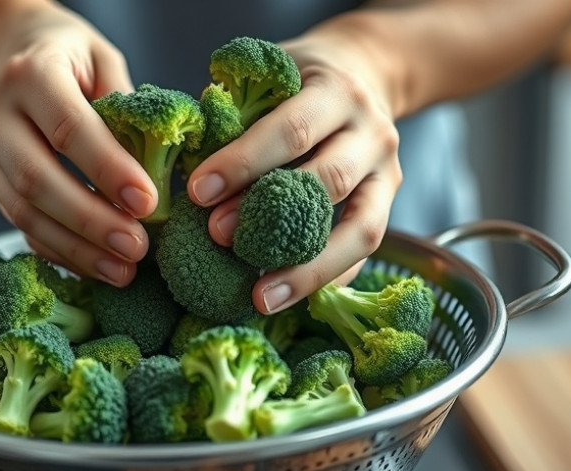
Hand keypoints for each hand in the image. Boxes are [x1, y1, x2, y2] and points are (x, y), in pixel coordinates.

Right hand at [0, 0, 156, 285]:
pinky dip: (56, 248)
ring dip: (75, 248)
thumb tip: (156, 175)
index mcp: (31, 74)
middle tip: (137, 249)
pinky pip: (16, 222)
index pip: (69, 130)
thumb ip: (125, 110)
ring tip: (121, 270)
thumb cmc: (64, 53)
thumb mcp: (101, 59)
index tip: (148, 205)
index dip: (109, 172)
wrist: (0, 46)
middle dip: (91, 222)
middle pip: (38, 180)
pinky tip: (92, 264)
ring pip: (23, 211)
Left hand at [186, 21, 402, 313]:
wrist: (365, 72)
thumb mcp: (269, 75)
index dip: (244, 163)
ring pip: (359, 229)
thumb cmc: (298, 79)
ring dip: (305, 268)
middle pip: (326, 181)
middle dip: (268, 216)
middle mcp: (371, 132)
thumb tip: (181, 163)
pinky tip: (291, 296)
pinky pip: (366, 249)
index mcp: (335, 92)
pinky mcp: (389, 204)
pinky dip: (330, 276)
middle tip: (217, 238)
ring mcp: (387, 172)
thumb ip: (233, 112)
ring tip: (260, 297)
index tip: (198, 192)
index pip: (291, 130)